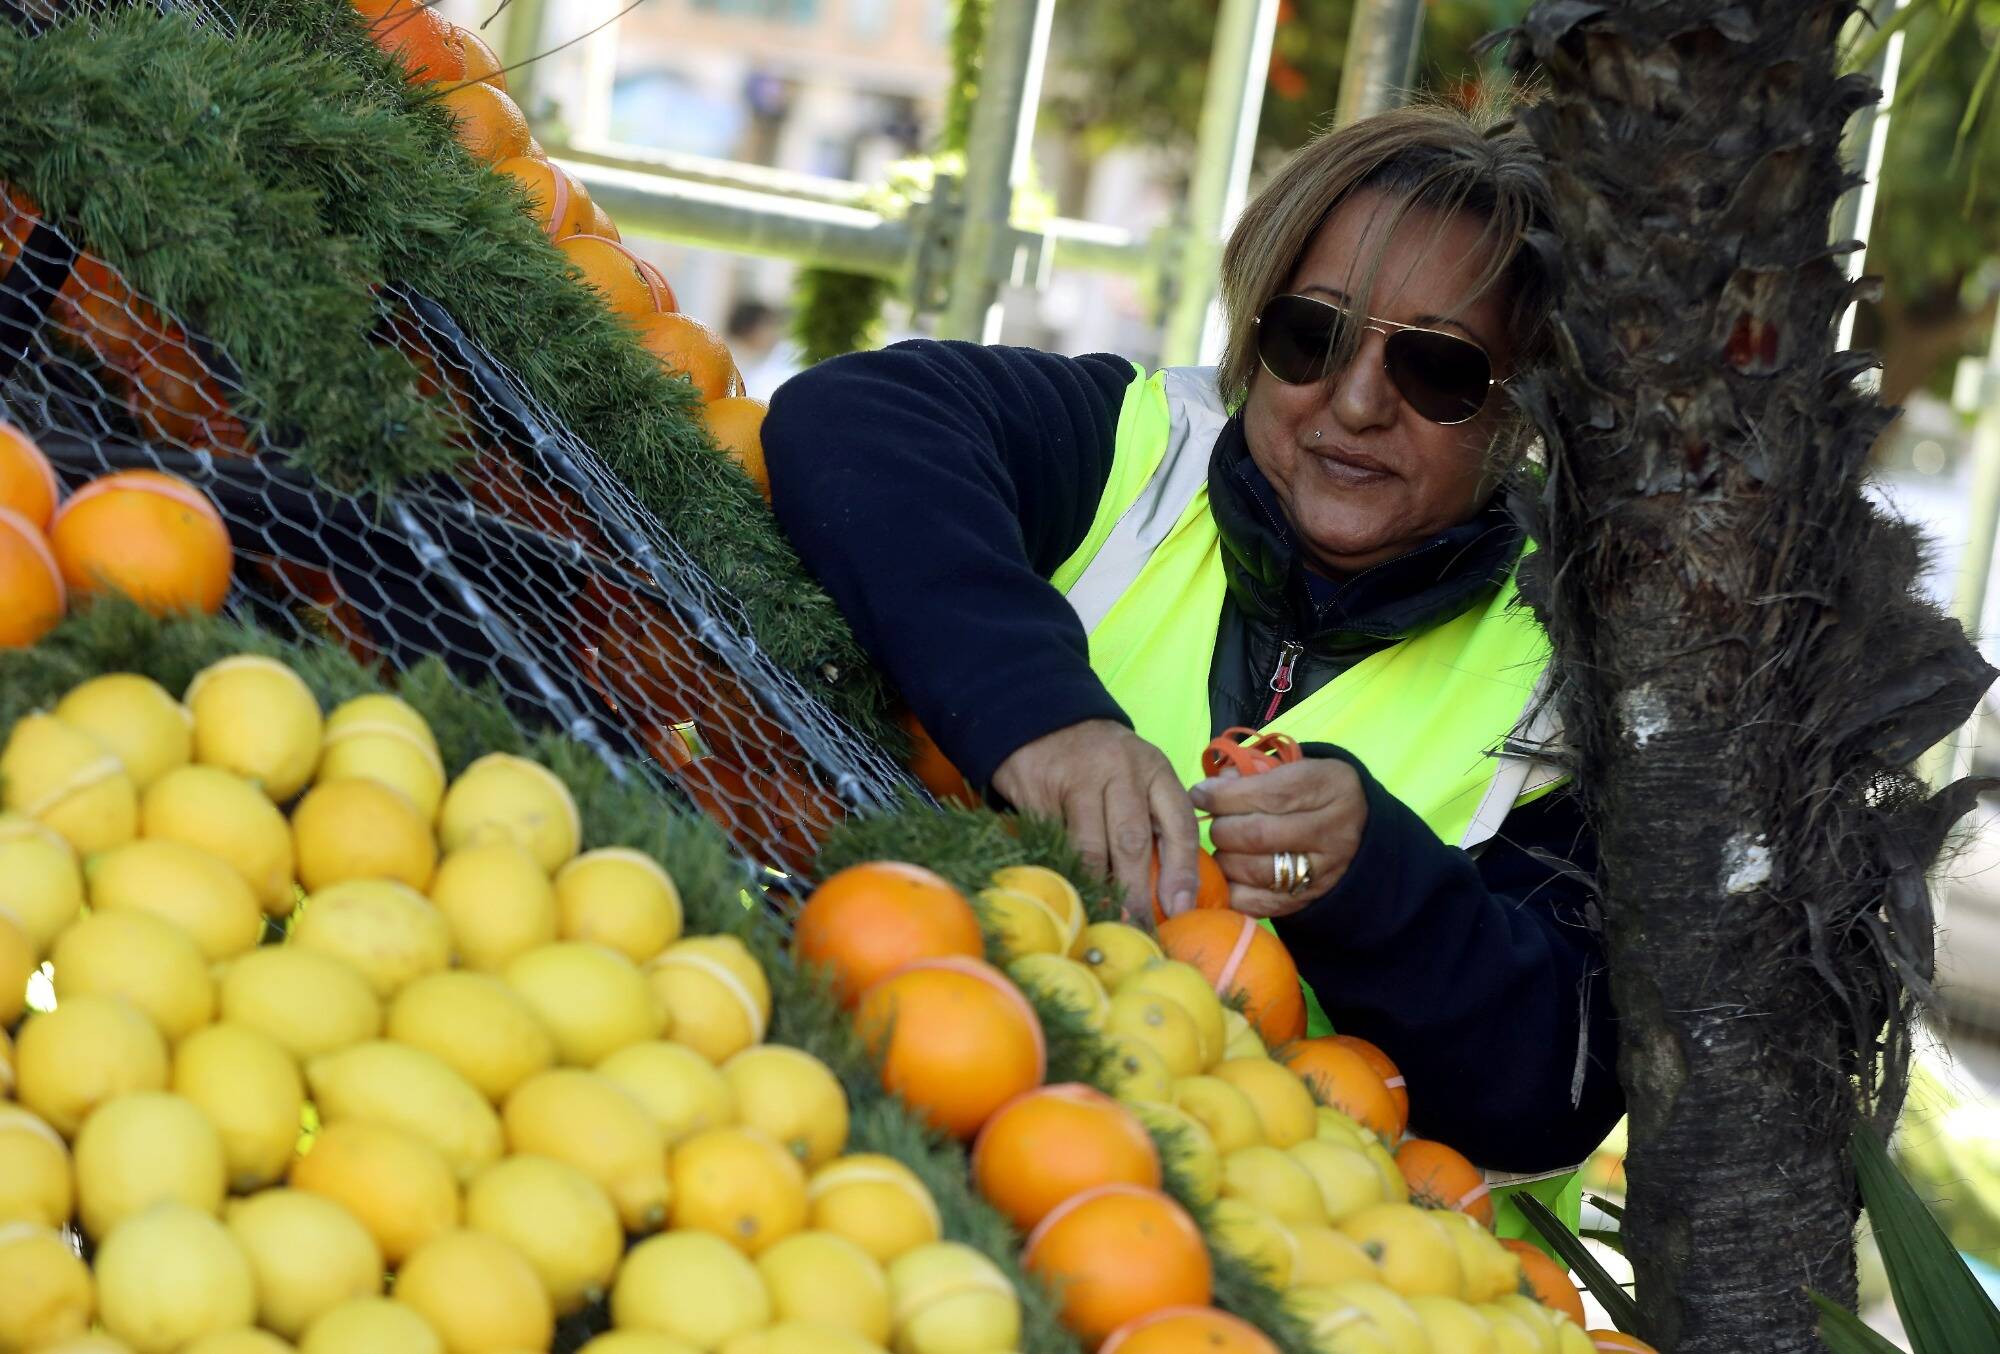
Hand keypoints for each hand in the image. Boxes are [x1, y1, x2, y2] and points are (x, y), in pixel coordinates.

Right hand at [991, 719, 1202, 921]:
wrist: (1044, 721)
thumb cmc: (1103, 763)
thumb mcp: (1139, 778)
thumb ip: (1157, 822)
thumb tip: (1174, 895)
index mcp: (1153, 769)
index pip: (1177, 822)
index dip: (1181, 869)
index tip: (1179, 908)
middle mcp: (1119, 771)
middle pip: (1131, 840)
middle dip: (1135, 892)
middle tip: (1139, 931)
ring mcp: (1077, 781)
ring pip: (1089, 848)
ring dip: (1096, 890)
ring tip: (1104, 921)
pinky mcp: (1040, 794)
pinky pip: (1054, 845)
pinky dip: (1063, 874)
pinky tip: (1070, 895)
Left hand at [1190, 758, 1365, 917]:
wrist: (1356, 831)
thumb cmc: (1311, 792)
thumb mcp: (1293, 769)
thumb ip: (1251, 775)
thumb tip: (1209, 791)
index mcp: (1330, 786)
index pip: (1269, 794)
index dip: (1225, 796)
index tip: (1199, 794)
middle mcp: (1333, 831)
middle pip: (1258, 835)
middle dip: (1222, 828)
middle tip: (1214, 823)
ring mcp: (1323, 871)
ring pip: (1254, 870)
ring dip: (1224, 858)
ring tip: (1222, 847)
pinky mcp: (1307, 900)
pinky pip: (1256, 902)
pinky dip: (1231, 888)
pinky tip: (1226, 873)